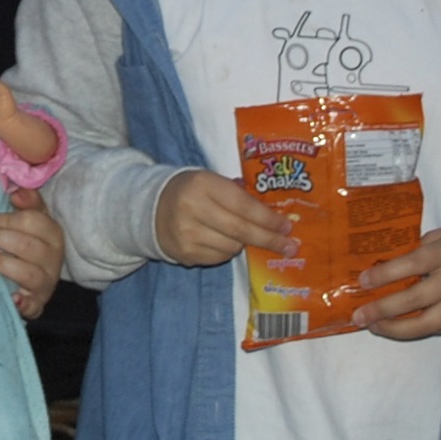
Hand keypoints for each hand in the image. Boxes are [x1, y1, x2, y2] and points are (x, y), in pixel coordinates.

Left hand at [0, 187, 63, 317]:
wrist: (38, 279)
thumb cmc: (28, 242)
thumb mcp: (32, 220)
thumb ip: (28, 202)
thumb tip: (16, 192)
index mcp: (53, 234)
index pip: (34, 222)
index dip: (10, 219)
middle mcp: (53, 259)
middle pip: (29, 247)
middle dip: (0, 238)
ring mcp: (47, 283)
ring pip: (29, 274)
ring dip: (3, 264)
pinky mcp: (37, 304)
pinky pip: (33, 306)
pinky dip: (24, 303)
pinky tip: (12, 298)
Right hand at [154, 170, 291, 267]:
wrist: (151, 208)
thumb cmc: (191, 191)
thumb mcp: (211, 182)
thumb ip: (238, 194)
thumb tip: (274, 217)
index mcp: (203, 184)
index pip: (243, 205)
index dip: (268, 218)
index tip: (287, 226)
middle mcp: (193, 209)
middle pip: (240, 230)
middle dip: (269, 239)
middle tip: (289, 246)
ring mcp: (187, 234)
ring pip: (232, 247)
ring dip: (245, 244)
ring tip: (244, 237)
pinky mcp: (184, 253)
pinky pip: (218, 258)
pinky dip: (227, 251)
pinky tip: (223, 242)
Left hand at [350, 224, 440, 338]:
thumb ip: (417, 249)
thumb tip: (383, 267)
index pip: (413, 264)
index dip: (386, 275)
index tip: (362, 282)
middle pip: (416, 299)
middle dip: (383, 309)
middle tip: (358, 316)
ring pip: (427, 323)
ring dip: (396, 329)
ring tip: (373, 327)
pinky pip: (438, 329)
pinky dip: (414, 330)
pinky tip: (395, 328)